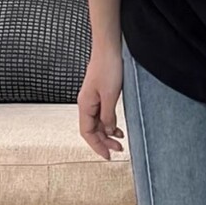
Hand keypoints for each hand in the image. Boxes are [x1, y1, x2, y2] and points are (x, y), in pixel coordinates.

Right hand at [78, 43, 124, 159]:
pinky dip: (110, 124)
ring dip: (108, 134)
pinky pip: (103, 116)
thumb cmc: (108, 67)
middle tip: (118, 150)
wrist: (109, 48)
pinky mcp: (100, 96)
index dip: (96, 146)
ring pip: (98, 124)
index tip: (107, 156)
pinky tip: (118, 128)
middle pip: (92, 130)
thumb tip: (108, 131)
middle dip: (104, 142)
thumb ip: (108, 116)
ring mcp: (93, 100)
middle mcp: (86, 104)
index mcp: (85, 105)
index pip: (87, 132)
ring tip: (120, 141)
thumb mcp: (110, 96)